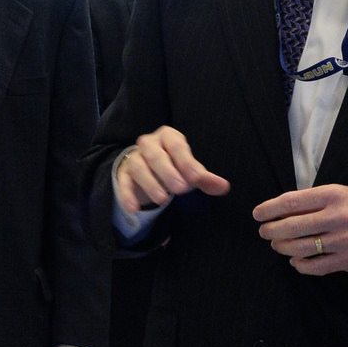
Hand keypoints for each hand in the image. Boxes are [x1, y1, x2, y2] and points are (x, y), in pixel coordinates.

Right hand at [115, 125, 230, 215]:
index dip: (186, 162)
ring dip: (150, 183)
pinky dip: (127, 196)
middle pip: (156, 155)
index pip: (177, 146)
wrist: (147, 167)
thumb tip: (224, 187)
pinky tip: (134, 209)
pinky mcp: (123, 173)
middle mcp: (149, 143)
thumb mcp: (189, 170)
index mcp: (168, 137)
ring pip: (138, 167)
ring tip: (163, 200)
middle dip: (168, 172)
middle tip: (181, 189)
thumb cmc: (174, 165)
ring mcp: (134, 157)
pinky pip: (123, 182)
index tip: (197, 179)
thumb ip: (205, 178)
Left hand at [252, 185, 347, 274]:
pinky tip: (295, 260)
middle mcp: (337, 217)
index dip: (269, 209)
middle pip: (292, 226)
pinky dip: (300, 265)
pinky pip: (315, 267)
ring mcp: (343, 240)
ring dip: (283, 248)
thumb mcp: (339, 194)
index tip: (257, 214)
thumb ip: (312, 201)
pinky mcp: (347, 260)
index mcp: (333, 195)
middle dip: (271, 230)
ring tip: (277, 245)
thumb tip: (278, 210)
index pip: (292, 202)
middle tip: (264, 232)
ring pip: (301, 248)